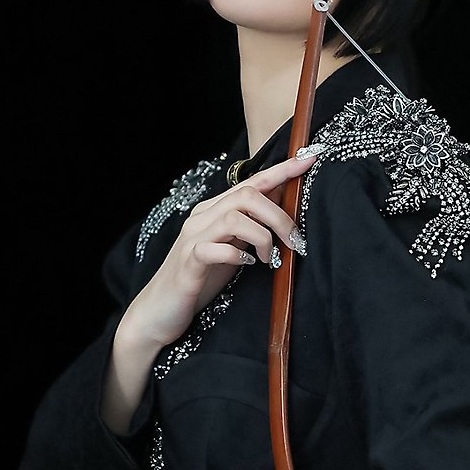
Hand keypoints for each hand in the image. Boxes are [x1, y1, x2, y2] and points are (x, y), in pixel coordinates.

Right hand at [121, 151, 313, 351]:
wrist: (159, 311)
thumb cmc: (201, 280)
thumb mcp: (234, 247)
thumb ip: (252, 226)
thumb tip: (285, 207)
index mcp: (214, 211)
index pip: (252, 182)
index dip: (282, 170)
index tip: (310, 159)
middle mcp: (202, 218)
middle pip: (246, 195)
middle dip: (279, 215)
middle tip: (294, 241)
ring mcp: (192, 238)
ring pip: (234, 217)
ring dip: (263, 236)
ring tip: (270, 258)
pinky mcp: (188, 262)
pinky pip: (213, 248)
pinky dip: (236, 254)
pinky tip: (247, 264)